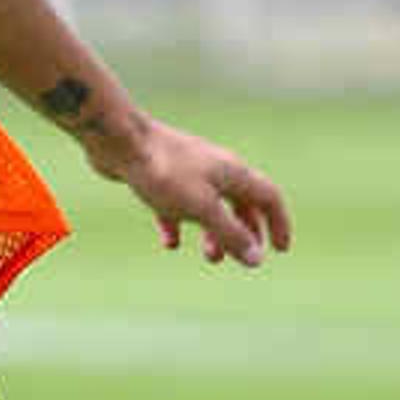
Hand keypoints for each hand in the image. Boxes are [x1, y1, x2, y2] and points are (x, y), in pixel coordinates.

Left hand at [98, 118, 289, 267]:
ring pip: (212, 205)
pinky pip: (178, 204)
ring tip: (211, 257)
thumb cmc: (164, 172)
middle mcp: (216, 168)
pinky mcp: (162, 174)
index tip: (279, 250)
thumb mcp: (203, 209)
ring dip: (215, 233)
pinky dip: (180, 224)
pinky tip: (170, 242)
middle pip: (243, 202)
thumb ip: (230, 234)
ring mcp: (189, 170)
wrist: (119, 141)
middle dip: (245, 232)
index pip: (269, 197)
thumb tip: (257, 259)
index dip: (279, 224)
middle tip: (243, 257)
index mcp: (233, 172)